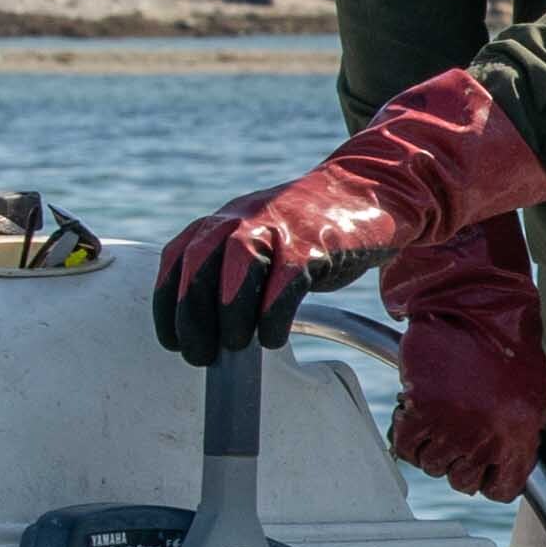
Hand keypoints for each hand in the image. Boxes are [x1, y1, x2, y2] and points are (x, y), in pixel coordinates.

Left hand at [149, 67, 545, 367]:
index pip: (178, 257)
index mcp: (228, 218)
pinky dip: (273, 312)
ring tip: (235, 347)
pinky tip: (274, 337)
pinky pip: (285, 278)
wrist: (378, 191)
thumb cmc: (320, 229)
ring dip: (228, 311)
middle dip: (192, 315)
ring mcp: (282, 223)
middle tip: (200, 355)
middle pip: (199, 263)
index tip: (170, 339)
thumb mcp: (269, 240)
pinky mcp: (316, 239)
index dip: (167, 302)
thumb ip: (239, 271)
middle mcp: (246, 216)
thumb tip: (218, 331)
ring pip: (237, 262)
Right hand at [382, 223, 545, 499]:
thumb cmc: (510, 346)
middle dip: (457, 462)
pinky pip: (406, 447)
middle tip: (454, 434)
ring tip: (436, 416)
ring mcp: (453, 427)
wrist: (476, 305)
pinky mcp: (422, 410)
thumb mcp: (536, 395)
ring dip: (431, 446)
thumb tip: (508, 461)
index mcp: (520, 436)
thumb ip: (523, 434)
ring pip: (432, 466)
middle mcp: (486, 438)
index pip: (501, 489)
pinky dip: (405, 436)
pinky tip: (414, 414)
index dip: (488, 480)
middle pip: (461, 481)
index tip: (481, 467)